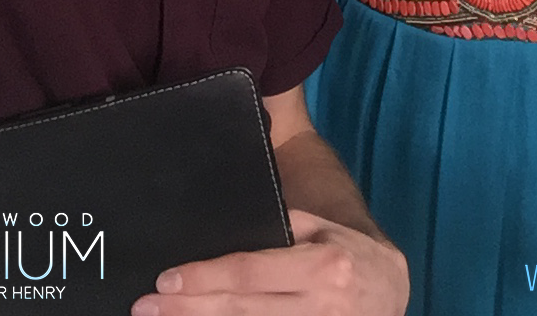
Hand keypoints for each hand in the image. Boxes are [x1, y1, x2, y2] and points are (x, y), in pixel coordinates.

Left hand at [130, 209, 408, 315]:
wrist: (390, 289)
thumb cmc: (345, 251)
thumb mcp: (318, 228)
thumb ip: (277, 229)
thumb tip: (221, 231)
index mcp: (322, 266)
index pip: (249, 272)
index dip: (204, 277)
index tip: (165, 280)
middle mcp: (322, 306)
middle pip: (241, 310)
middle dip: (188, 309)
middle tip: (146, 307)